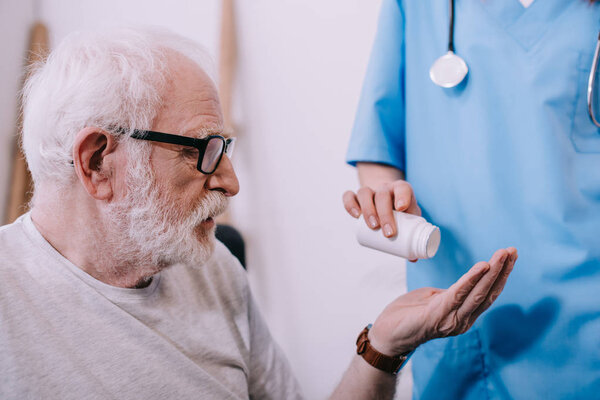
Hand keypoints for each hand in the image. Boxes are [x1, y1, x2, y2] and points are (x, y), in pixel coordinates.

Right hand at [343, 179, 421, 261]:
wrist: (389, 200)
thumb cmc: (402, 212)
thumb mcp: (411, 218)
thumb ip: (413, 235)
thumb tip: (413, 258)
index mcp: (401, 189)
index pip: (402, 188)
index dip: (402, 196)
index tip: (402, 208)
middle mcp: (385, 188)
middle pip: (382, 195)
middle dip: (385, 214)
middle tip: (389, 233)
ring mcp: (370, 191)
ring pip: (365, 193)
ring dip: (368, 210)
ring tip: (373, 227)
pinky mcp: (357, 197)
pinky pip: (349, 196)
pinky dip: (350, 204)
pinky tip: (355, 215)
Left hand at [367, 248, 517, 356]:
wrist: (385, 335)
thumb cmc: (406, 315)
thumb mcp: (432, 299)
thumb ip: (449, 294)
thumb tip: (460, 285)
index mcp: (462, 316)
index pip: (488, 294)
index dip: (501, 275)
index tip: (510, 256)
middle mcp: (462, 320)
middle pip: (489, 293)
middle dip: (503, 270)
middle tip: (513, 250)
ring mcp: (452, 320)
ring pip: (479, 293)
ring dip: (493, 272)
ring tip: (503, 254)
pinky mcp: (438, 315)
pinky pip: (458, 294)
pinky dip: (472, 279)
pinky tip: (483, 266)